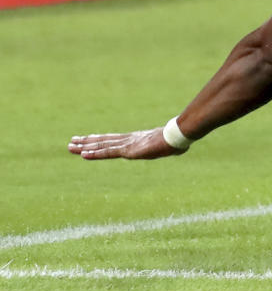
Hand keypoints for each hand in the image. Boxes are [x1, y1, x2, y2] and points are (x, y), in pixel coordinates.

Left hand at [68, 128, 185, 159]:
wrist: (178, 136)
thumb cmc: (178, 140)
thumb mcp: (171, 145)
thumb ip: (170, 147)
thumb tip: (181, 147)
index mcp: (136, 140)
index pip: (113, 140)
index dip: (99, 140)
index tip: (87, 140)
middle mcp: (128, 140)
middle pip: (104, 141)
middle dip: (87, 142)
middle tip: (71, 142)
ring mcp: (127, 145)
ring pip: (102, 145)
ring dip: (85, 147)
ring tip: (70, 147)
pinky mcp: (128, 150)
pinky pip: (108, 153)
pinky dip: (95, 153)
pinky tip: (83, 155)